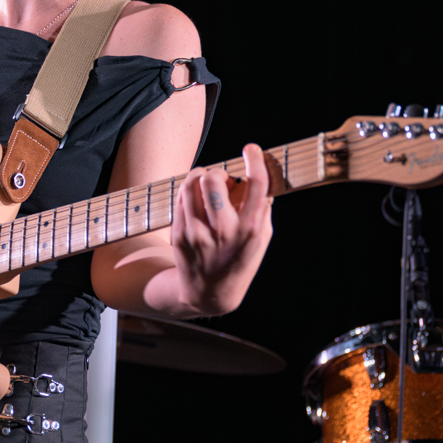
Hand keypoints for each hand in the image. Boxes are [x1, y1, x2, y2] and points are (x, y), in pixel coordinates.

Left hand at [170, 143, 272, 314]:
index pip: (256, 186)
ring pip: (191, 184)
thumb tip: (260, 176)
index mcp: (251, 230)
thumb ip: (263, 209)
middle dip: (218, 173)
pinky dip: (189, 193)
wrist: (209, 293)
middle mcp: (224, 231)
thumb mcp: (262, 239)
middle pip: (214, 179)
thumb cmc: (240, 260)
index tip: (251, 149)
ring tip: (206, 187)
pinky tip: (196, 203)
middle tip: (222, 181)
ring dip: (200, 178)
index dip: (255, 162)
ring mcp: (198, 234)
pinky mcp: (179, 235)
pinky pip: (181, 198)